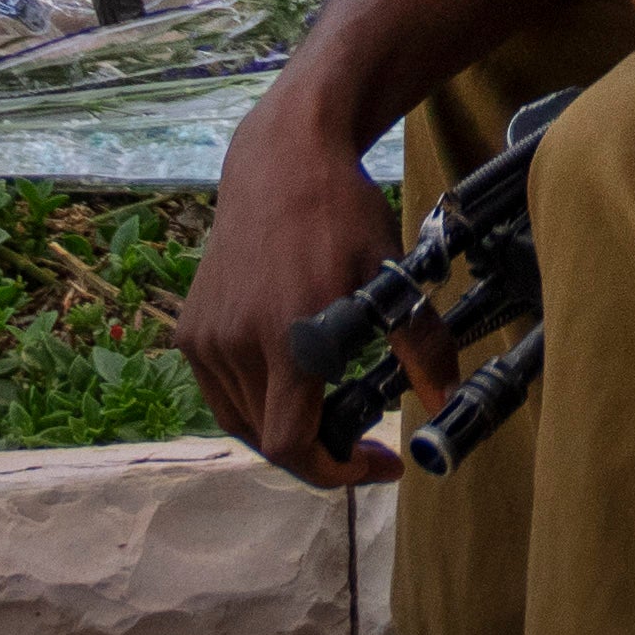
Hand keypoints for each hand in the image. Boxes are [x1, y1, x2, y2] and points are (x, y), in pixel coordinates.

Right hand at [179, 99, 405, 489]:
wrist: (281, 163)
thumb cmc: (341, 215)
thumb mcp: (393, 275)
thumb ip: (418, 344)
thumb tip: (443, 399)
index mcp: (287, 340)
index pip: (291, 443)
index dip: (334, 471)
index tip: (376, 464)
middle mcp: (236, 346)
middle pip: (269, 438)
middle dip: (321, 450)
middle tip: (364, 438)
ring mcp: (206, 339)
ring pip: (241, 420)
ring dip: (285, 428)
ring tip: (328, 409)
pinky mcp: (190, 330)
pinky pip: (220, 391)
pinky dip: (255, 402)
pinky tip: (290, 382)